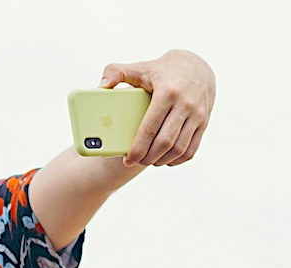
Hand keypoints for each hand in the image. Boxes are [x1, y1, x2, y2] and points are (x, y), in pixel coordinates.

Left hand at [100, 49, 214, 166]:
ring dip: (161, 160)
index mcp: (167, 93)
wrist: (196, 65)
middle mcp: (186, 104)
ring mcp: (198, 114)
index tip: (127, 159)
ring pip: (180, 148)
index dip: (138, 147)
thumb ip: (116, 72)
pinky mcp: (205, 121)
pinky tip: (164, 160)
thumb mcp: (139, 68)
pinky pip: (192, 148)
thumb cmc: (161, 70)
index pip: (150, 127)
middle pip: (165, 142)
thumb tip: (101, 86)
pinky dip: (177, 159)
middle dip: (147, 157)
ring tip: (147, 161)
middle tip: (134, 162)